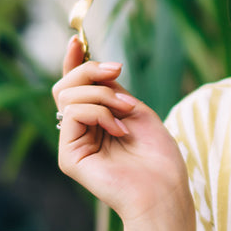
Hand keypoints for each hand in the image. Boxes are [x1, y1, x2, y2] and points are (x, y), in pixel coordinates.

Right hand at [52, 36, 188, 221]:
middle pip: (66, 87)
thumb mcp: (135, 109)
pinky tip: (119, 130)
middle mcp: (80, 132)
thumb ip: (109, 89)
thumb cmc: (158, 156)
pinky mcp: (69, 157)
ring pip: (68, 97)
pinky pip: (72, 114)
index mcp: (96, 121)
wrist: (164, 190)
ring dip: (102, 95)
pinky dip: (98, 113)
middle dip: (90, 71)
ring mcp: (72, 144)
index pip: (76, 87)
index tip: (77, 40)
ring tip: (127, 111)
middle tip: (117, 71)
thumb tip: (89, 65)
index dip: (74, 62)